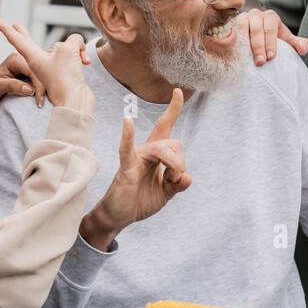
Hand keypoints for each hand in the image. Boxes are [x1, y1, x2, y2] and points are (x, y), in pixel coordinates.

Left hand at [0, 19, 93, 113]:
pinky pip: (70, 58)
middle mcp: (40, 62)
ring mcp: (51, 68)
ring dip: (75, 50)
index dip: (5, 28)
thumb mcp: (68, 51)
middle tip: (16, 24)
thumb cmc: (67, 79)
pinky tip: (86, 63)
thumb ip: (73, 41)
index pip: (16, 39)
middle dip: (24, 34)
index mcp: (33, 57)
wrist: (75, 104)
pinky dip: (79, 58)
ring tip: (82, 60)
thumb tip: (75, 48)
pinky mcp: (63, 74)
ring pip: (62, 49)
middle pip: (30, 44)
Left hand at [0, 49, 45, 106]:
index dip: (39, 86)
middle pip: (41, 73)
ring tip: (48, 102)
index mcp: (15, 60)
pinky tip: (46, 98)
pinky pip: (43, 80)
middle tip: (46, 103)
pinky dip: (45, 89)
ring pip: (44, 76)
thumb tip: (30, 90)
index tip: (39, 101)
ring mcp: (30, 66)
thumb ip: (12, 86)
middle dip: (45, 87)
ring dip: (47, 88)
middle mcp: (24, 60)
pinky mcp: (32, 73)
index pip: (33, 71)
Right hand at [82, 90, 190, 248]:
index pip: (165, 126)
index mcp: (155, 154)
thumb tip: (187, 177)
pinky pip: (127, 148)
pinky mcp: (126, 167)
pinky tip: (127, 121)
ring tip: (169, 181)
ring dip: (173, 165)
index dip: (172, 109)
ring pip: (162, 149)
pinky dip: (128, 135)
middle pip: (173, 143)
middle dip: (181, 162)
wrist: (119, 216)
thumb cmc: (139, 201)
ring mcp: (135, 157)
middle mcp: (145, 151)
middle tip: (175, 180)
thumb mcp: (165, 194)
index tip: (177, 91)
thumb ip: (178, 184)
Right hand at [234, 8, 307, 65]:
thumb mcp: (285, 41)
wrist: (254, 38)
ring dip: (245, 45)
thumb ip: (296, 44)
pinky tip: (234, 54)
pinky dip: (232, 42)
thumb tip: (305, 48)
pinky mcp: (229, 25)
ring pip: (242, 29)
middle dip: (259, 46)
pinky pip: (230, 32)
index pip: (271, 27)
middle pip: (256, 28)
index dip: (271, 42)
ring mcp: (241, 18)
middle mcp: (255, 14)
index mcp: (270, 16)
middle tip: (261, 62)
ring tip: (247, 59)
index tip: (272, 57)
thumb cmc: (272, 40)